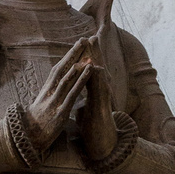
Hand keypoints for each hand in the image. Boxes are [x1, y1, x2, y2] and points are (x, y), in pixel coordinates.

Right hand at [24, 38, 93, 154]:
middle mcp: (49, 92)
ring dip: (78, 65)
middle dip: (73, 54)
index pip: (57, 69)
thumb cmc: (35, 124)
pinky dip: (81, 80)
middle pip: (62, 69)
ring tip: (88, 54)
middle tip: (83, 40)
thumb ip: (50, 96)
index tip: (76, 46)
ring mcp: (55, 101)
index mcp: (46, 90)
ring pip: (67, 79)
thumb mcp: (42, 106)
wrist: (26, 139)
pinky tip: (89, 71)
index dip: (67, 57)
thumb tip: (56, 88)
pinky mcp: (61, 111)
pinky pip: (72, 93)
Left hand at [77, 35, 117, 160]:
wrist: (99, 137)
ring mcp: (101, 94)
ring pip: (99, 72)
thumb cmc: (90, 122)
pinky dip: (96, 77)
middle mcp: (97, 88)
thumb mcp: (81, 105)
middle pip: (95, 66)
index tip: (80, 44)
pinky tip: (94, 67)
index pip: (87, 68)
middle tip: (89, 36)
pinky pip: (100, 87)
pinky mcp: (102, 103)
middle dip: (92, 51)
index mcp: (90, 88)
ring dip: (96, 58)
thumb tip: (73, 93)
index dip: (84, 56)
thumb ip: (79, 96)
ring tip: (93, 44)